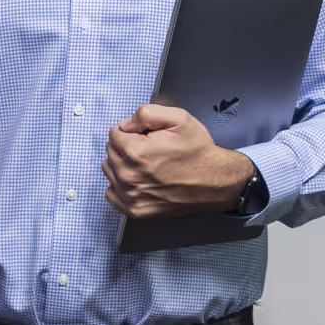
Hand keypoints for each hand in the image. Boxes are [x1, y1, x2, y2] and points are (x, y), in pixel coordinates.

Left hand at [102, 104, 256, 218]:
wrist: (215, 182)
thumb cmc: (198, 151)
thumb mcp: (178, 118)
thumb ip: (145, 114)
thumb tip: (125, 124)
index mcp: (136, 152)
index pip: (114, 134)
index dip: (131, 131)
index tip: (146, 136)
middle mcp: (129, 176)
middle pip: (110, 152)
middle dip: (125, 146)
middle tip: (148, 149)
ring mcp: (131, 196)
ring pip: (110, 171)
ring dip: (121, 164)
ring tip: (145, 164)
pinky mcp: (136, 210)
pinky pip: (111, 195)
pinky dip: (119, 186)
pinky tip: (136, 180)